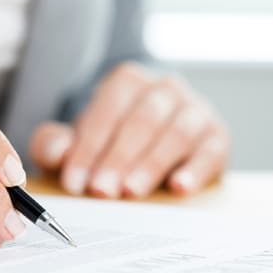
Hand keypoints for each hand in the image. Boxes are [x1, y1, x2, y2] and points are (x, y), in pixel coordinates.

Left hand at [29, 62, 229, 198]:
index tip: (74, 182)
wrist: (153, 147)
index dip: (89, 147)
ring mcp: (196, 110)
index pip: (108, 109)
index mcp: (129, 81)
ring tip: (131, 192)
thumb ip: (55, 144)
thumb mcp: (76, 143)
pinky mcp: (218, 138)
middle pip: (143, 119)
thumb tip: (58, 154)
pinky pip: (211, 151)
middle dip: (119, 157)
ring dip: (152, 163)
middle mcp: (166, 88)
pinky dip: (196, 170)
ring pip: (177, 132)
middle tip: (101, 190)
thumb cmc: (109, 144)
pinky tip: (178, 188)